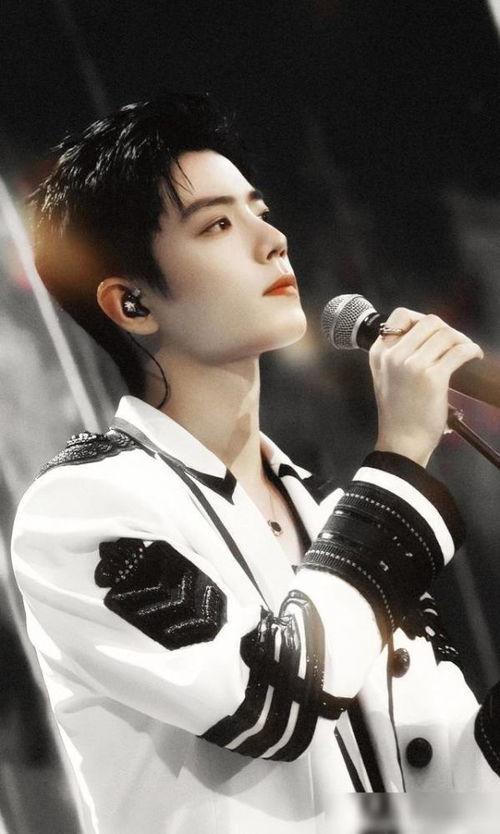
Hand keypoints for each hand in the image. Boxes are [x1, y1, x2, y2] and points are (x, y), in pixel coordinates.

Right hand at [369, 308, 483, 465]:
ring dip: (461, 339)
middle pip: (428, 322)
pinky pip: (459, 351)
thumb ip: (396, 354)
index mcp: (379, 353)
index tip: (433, 333)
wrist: (401, 442)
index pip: (401, 316)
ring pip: (445, 334)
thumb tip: (428, 333)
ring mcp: (413, 365)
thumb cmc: (397, 413)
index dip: (421, 319)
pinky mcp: (433, 377)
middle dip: (446, 329)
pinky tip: (474, 357)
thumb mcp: (385, 377)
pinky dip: (471, 350)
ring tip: (466, 350)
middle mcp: (393, 355)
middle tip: (454, 343)